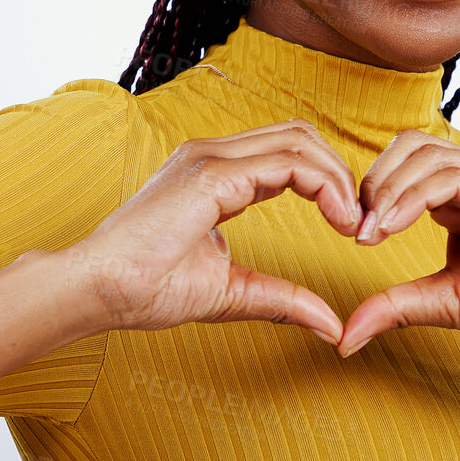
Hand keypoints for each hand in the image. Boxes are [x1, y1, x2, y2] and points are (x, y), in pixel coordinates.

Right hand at [63, 119, 361, 344]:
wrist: (100, 290)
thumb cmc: (147, 289)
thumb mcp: (232, 291)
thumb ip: (282, 299)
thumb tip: (331, 325)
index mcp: (214, 173)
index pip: (288, 151)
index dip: (328, 181)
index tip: (349, 225)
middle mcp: (213, 154)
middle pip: (301, 135)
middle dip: (340, 172)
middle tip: (359, 221)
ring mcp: (211, 159)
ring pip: (300, 140)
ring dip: (338, 177)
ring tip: (352, 222)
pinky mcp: (212, 175)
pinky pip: (288, 163)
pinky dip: (324, 185)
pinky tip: (337, 218)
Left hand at [336, 128, 459, 366]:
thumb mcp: (444, 302)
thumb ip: (396, 305)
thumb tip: (346, 336)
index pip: (407, 160)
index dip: (373, 189)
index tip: (355, 234)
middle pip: (412, 145)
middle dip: (375, 182)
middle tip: (358, 229)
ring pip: (428, 155)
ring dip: (389, 190)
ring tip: (372, 232)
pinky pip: (455, 177)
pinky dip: (414, 197)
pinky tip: (392, 227)